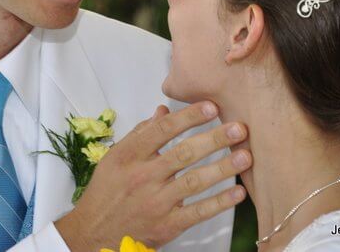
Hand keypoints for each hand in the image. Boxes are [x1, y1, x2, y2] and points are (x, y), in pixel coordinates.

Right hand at [55, 101, 250, 251]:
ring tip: (245, 156)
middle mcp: (143, 176)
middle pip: (183, 153)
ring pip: (193, 182)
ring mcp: (155, 202)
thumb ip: (140, 133)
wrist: (94, 233)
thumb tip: (163, 110)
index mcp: (129, 156)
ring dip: (222, 168)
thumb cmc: (106, 191)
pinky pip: (197, 212)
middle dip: (213, 139)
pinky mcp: (166, 225)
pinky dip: (219, 203)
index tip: (211, 106)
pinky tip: (237, 192)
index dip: (188, 117)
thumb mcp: (115, 158)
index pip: (162, 129)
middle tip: (238, 128)